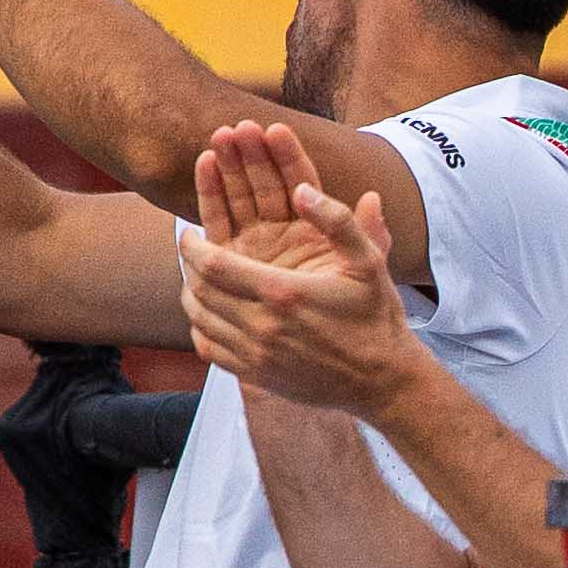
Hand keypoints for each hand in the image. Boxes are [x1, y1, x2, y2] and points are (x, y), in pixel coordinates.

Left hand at [178, 143, 425, 420]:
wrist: (380, 379)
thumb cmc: (374, 314)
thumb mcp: (367, 260)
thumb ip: (336, 220)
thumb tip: (302, 188)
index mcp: (283, 293)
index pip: (213, 265)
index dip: (192, 245)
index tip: (188, 231)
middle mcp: (262, 327)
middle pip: (200, 291)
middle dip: (187, 264)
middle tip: (189, 248)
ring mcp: (256, 355)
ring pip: (199, 320)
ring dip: (190, 293)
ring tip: (195, 274)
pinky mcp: (254, 376)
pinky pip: (208, 348)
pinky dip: (199, 326)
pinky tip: (207, 311)